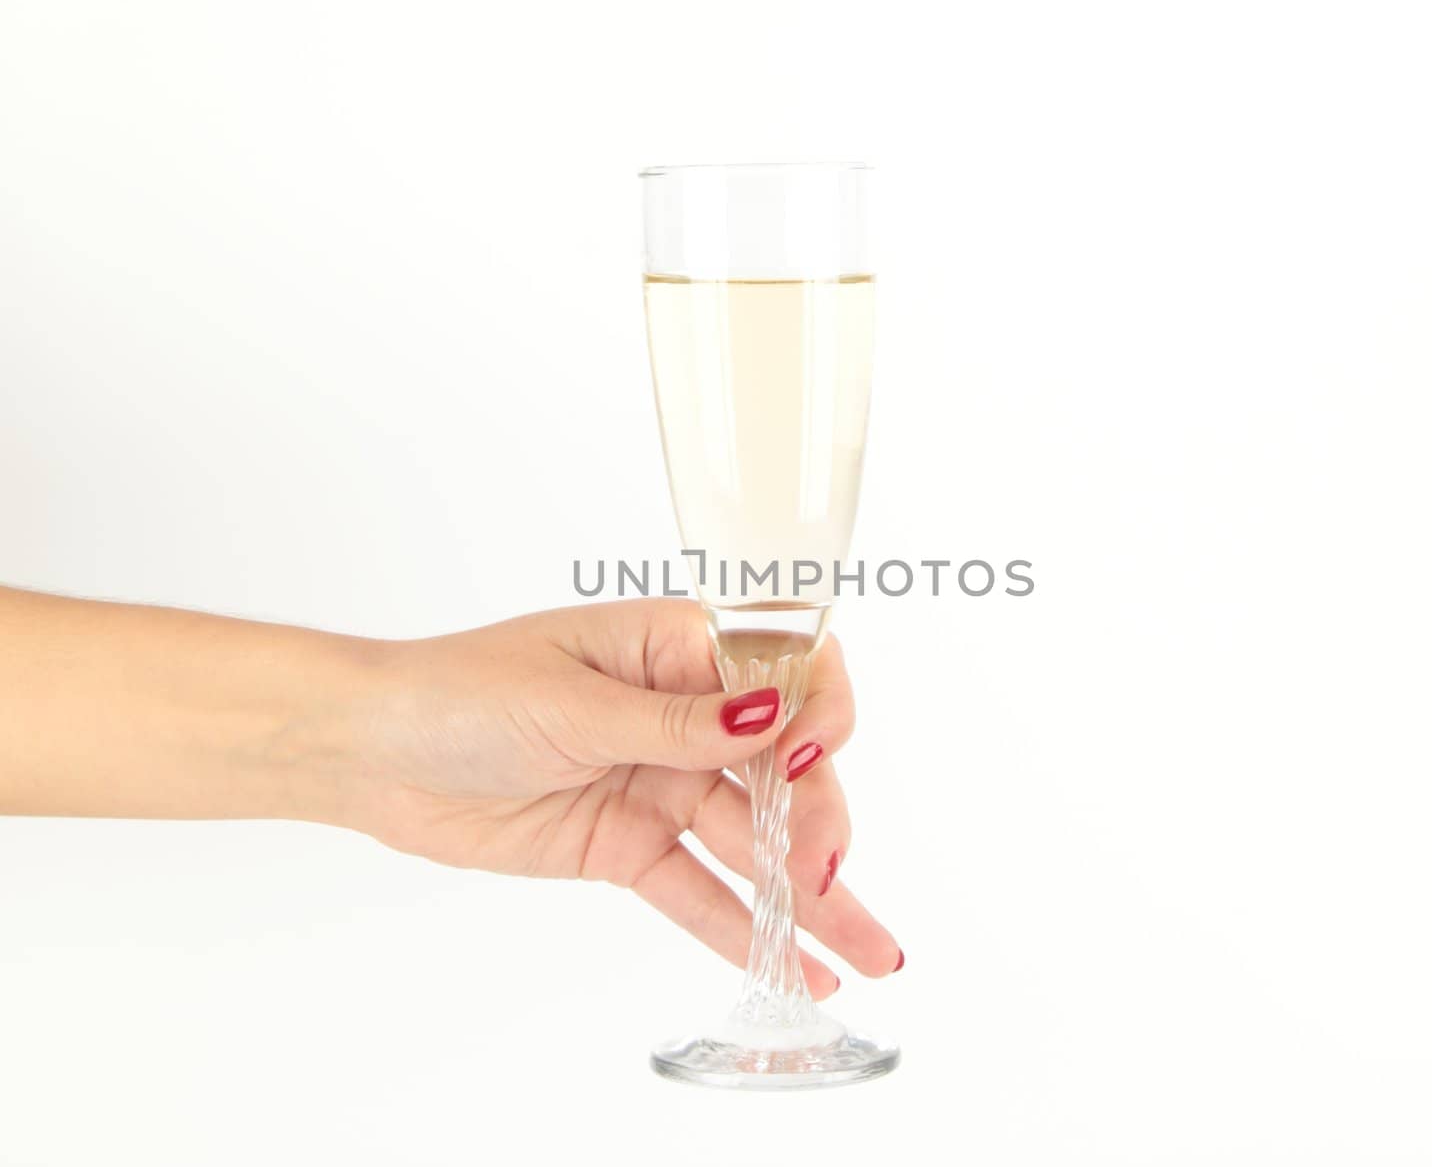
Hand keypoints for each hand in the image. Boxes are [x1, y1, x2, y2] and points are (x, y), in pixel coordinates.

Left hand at [340, 598, 901, 997]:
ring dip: (810, 898)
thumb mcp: (571, 700)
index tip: (814, 755)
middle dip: (816, 821)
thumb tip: (773, 715)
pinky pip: (699, 892)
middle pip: (779, 769)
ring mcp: (660, 785)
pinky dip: (744, 931)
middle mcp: (682, 716)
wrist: (375, 755)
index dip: (815, 711)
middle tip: (825, 872)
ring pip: (752, 843)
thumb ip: (675, 723)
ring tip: (869, 952)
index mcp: (674, 649)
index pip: (781, 670)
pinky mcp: (630, 847)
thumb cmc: (460, 692)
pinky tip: (800, 969)